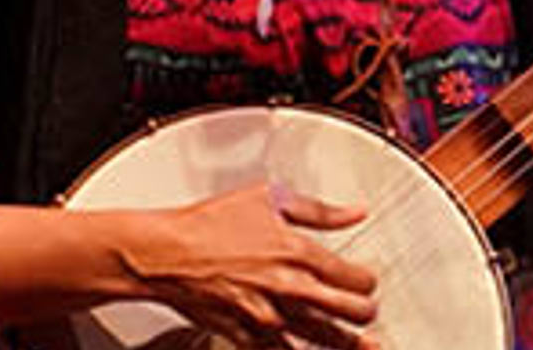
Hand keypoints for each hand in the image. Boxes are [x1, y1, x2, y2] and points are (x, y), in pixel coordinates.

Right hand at [124, 183, 378, 348]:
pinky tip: (307, 349)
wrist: (165, 255)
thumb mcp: (270, 198)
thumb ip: (320, 210)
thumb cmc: (209, 224)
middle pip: (351, 315)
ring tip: (364, 346)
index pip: (357, 280)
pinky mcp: (247, 337)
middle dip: (365, 314)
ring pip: (324, 342)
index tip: (365, 281)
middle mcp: (290, 291)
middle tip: (366, 312)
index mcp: (299, 254)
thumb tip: (355, 212)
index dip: (368, 282)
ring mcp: (269, 319)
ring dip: (347, 344)